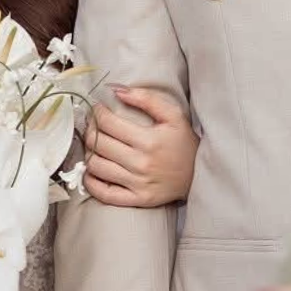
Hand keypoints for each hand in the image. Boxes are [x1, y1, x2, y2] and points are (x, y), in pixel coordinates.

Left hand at [84, 86, 198, 207]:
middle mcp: (141, 163)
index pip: (107, 123)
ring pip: (96, 166)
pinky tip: (92, 172)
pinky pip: (104, 194)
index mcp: (149, 140)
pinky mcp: (137, 199)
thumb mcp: (173, 115)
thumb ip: (146, 99)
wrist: (200, 175)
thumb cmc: (184, 143)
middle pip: (98, 143)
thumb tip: (115, 90)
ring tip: (96, 146)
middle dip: (91, 130)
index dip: (97, 113)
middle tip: (95, 125)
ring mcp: (137, 184)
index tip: (99, 110)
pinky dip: (91, 182)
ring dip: (90, 153)